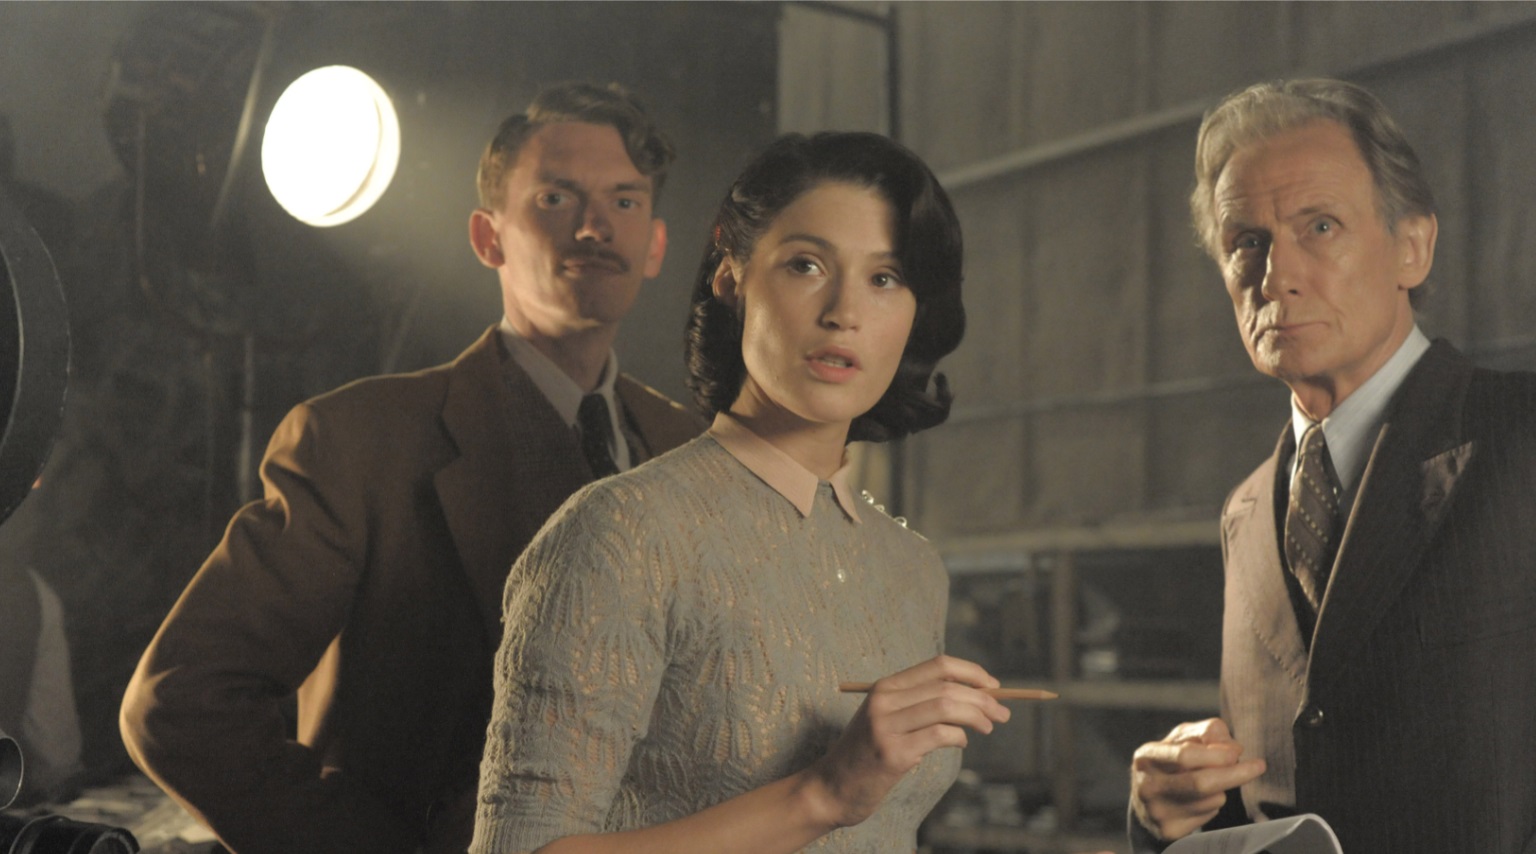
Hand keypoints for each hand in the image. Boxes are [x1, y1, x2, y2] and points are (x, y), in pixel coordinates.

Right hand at [808, 655, 1009, 829]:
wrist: (831, 787)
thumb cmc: (867, 754)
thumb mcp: (887, 719)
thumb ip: (919, 704)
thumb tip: (976, 696)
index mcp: (885, 686)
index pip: (938, 665)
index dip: (972, 672)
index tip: (993, 685)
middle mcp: (884, 700)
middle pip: (946, 686)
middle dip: (983, 698)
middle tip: (1003, 713)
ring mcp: (886, 726)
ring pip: (946, 706)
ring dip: (977, 716)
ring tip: (989, 726)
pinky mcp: (892, 753)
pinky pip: (939, 735)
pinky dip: (959, 737)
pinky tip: (961, 743)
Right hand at [1129, 718, 1264, 841]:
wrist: (1147, 798)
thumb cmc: (1170, 760)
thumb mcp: (1183, 737)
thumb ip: (1208, 732)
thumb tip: (1233, 748)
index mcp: (1147, 757)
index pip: (1185, 756)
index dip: (1217, 755)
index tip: (1239, 752)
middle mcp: (1148, 786)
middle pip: (1201, 783)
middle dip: (1235, 774)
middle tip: (1257, 766)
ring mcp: (1157, 812)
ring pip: (1210, 800)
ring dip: (1222, 789)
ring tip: (1210, 781)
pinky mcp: (1170, 831)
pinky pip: (1208, 817)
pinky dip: (1213, 805)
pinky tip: (1200, 799)